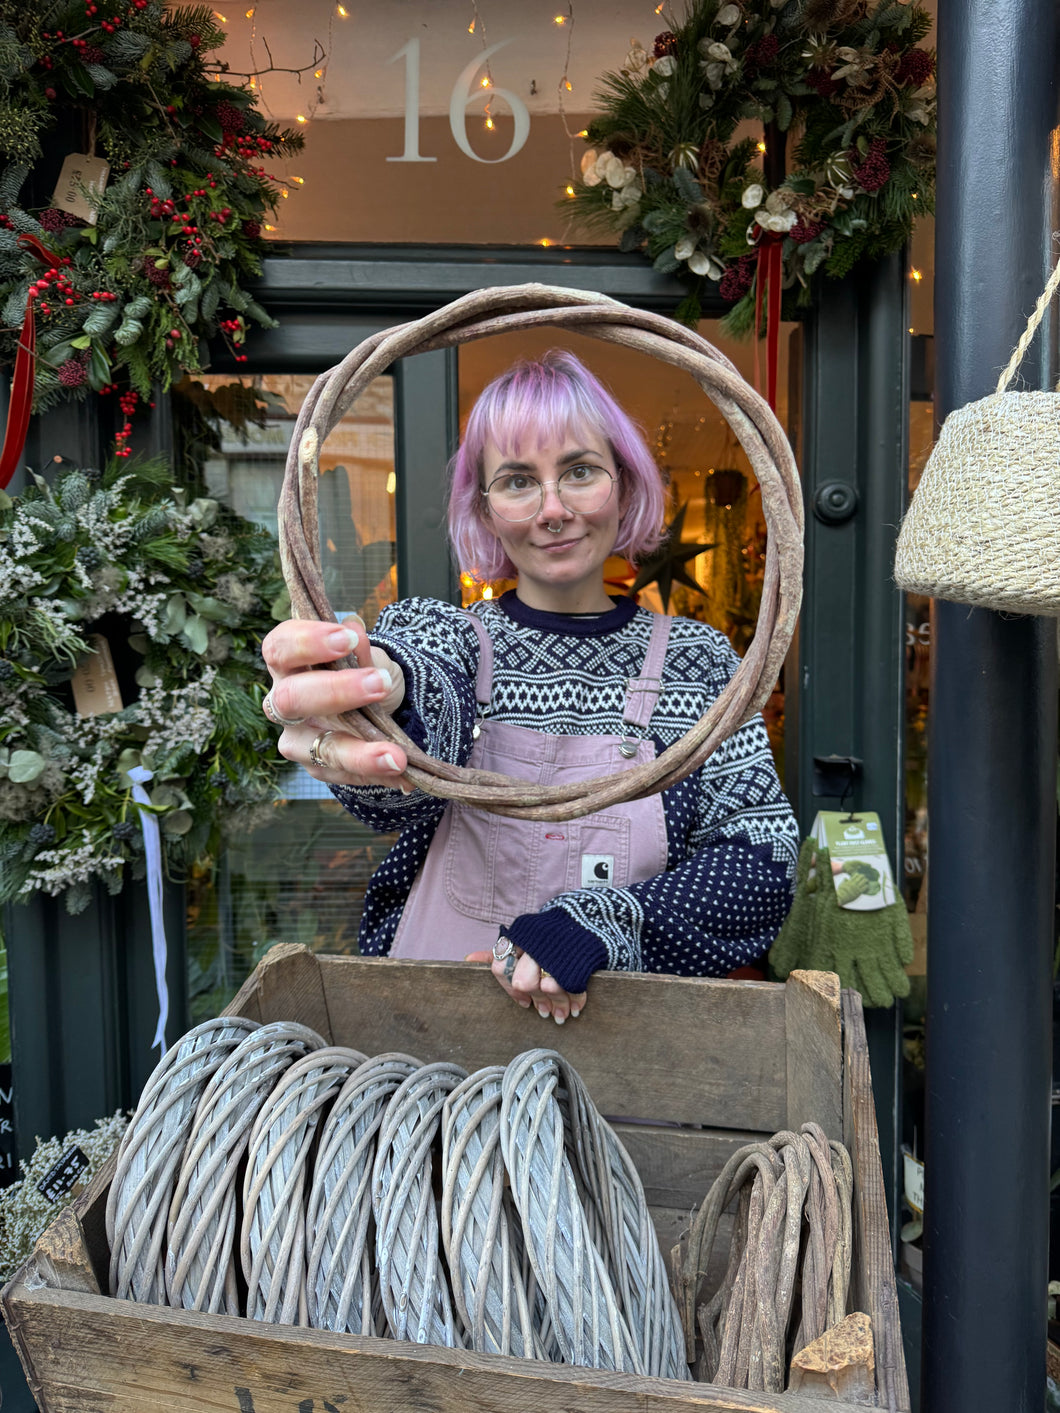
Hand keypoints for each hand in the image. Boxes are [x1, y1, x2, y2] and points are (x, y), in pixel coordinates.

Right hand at [261, 616, 409, 788]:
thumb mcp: (372, 660)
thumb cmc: (364, 675)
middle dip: (335, 691)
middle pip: (290, 698)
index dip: (307, 642)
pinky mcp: (317, 768)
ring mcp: (297, 739)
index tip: (348, 638)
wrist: (381, 711)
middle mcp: (283, 703)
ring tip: (396, 756)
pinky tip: (401, 772)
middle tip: (378, 683)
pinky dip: (375, 772)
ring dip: (360, 753)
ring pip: (318, 748)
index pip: (279, 647)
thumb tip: (355, 627)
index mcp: (289, 664)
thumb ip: (364, 652)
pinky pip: (343, 774)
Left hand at [464, 948, 587, 1023]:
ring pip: (549, 986)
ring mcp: (557, 949)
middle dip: (536, 999)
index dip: (510, 989)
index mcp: (518, 938)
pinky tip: (574, 1010)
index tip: (523, 1003)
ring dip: (556, 1005)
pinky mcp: (579, 956)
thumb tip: (468, 959)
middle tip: (543, 1013)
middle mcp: (534, 943)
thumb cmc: (546, 937)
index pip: (501, 967)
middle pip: (524, 980)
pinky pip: (573, 984)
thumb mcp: (522, 941)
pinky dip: (574, 1000)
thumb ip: (498, 953)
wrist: (583, 919)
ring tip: (559, 1016)